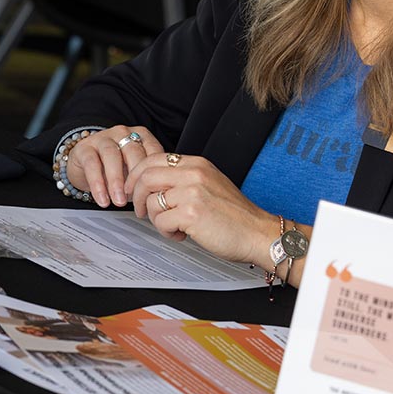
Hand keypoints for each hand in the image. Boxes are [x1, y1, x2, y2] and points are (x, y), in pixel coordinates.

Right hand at [66, 125, 163, 208]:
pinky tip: (102, 198)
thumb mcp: (134, 172)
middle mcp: (122, 133)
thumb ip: (146, 178)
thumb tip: (158, 198)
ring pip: (111, 155)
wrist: (85, 166)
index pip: (152, 150)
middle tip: (137, 200)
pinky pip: (92, 164)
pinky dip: (97, 183)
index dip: (154, 173)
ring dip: (116, 181)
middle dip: (135, 178)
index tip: (155, 193)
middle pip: (132, 151)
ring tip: (119, 201)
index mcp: (141, 136)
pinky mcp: (84, 148)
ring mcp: (102, 138)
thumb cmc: (116, 169)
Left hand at [126, 152, 273, 263]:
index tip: (134, 189)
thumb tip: (153, 186)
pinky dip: (166, 232)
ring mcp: (192, 192)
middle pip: (146, 176)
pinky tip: (182, 234)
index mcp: (197, 164)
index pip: (153, 159)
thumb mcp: (209, 185)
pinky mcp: (191, 213)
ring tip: (172, 227)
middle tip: (141, 212)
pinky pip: (161, 221)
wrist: (258, 234)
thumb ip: (183, 180)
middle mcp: (194, 173)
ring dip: (156, 219)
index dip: (137, 175)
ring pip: (152, 201)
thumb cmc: (236, 216)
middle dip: (138, 197)